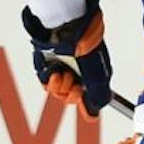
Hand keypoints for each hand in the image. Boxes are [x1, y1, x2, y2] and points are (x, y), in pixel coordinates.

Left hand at [24, 0, 112, 118]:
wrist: (67, 27)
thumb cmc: (86, 46)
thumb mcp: (98, 77)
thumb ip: (97, 98)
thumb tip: (94, 116)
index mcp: (92, 73)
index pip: (87, 95)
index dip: (85, 102)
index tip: (85, 106)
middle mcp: (77, 70)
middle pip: (70, 96)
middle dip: (71, 94)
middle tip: (75, 85)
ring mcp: (62, 67)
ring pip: (56, 90)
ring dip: (60, 86)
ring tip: (63, 75)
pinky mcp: (47, 63)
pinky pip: (45, 81)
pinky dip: (49, 80)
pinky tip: (55, 72)